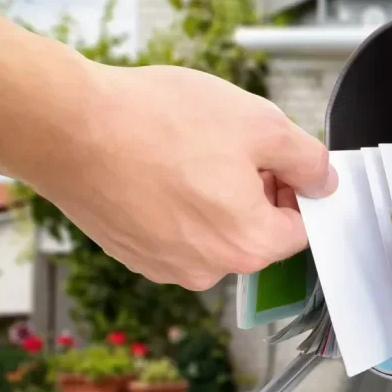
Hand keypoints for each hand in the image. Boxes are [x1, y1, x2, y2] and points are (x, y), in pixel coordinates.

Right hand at [28, 62, 337, 290]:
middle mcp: (206, 268)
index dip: (296, 186)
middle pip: (256, 229)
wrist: (67, 126)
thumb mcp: (261, 124)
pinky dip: (177, 199)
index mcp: (248, 245)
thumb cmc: (157, 122)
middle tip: (231, 143)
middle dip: (256, 187)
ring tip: (188, 148)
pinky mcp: (131, 250)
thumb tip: (324, 181)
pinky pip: (175, 227)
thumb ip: (309, 159)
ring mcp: (163, 264)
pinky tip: (160, 162)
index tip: (280, 159)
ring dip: (215, 190)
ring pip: (214, 226)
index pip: (301, 227)